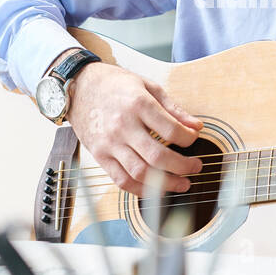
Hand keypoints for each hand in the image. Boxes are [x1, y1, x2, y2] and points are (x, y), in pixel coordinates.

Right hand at [65, 60, 203, 195]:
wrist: (79, 86)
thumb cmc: (114, 84)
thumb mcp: (147, 86)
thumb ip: (173, 108)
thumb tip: (196, 126)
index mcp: (138, 104)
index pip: (171, 130)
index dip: (189, 138)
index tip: (194, 139)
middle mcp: (123, 126)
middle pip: (158, 156)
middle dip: (182, 166)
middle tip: (196, 167)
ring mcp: (110, 143)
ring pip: (140, 173)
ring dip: (165, 184)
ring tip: (182, 183)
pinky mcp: (100, 155)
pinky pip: (121, 180)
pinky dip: (141, 190)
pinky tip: (156, 189)